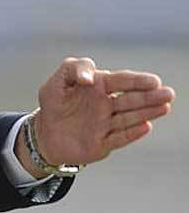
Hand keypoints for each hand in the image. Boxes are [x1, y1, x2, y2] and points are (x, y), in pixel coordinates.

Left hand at [29, 57, 175, 166]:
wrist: (44, 133)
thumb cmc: (54, 103)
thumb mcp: (58, 81)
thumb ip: (74, 69)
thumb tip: (90, 78)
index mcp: (100, 87)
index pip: (121, 81)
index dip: (137, 81)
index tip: (153, 81)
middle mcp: (107, 105)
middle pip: (131, 100)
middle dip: (150, 97)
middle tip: (167, 94)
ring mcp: (106, 125)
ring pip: (129, 118)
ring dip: (146, 112)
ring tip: (164, 106)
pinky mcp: (102, 143)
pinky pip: (119, 138)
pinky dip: (131, 133)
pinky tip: (146, 126)